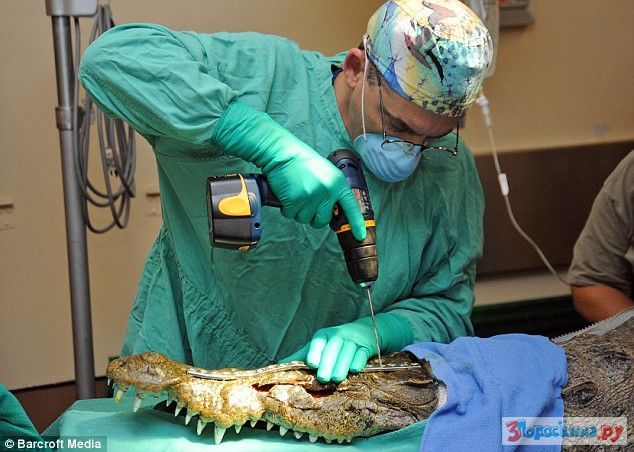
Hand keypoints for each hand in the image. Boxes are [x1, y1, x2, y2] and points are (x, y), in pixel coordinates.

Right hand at [212, 101, 365, 239]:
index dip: (356, 223)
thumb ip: (332, 190)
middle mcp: (327, 191)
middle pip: (322, 221)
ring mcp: (311, 197)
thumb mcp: (325, 172)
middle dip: (313, 216)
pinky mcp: (294, 200)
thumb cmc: (302, 162)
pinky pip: (290, 215)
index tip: (360, 235)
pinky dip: (286, 208)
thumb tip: (333, 210)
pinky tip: (287, 194)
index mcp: (337, 183)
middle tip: (306, 202)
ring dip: (297, 211)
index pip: (350, 207)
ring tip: (295, 193)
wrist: (282, 152)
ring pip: (304, 219)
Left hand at [281, 318, 378, 382]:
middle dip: (328, 364)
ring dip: (342, 365)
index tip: (311, 364)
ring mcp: (353, 340)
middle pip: (333, 348)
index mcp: (324, 335)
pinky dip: (359, 362)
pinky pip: (362, 354)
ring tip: (337, 378)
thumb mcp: (319, 346)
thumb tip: (279, 365)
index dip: (315, 352)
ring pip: (347, 352)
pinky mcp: (366, 346)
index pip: (318, 342)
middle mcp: (338, 335)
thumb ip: (301, 356)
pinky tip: (355, 369)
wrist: (363, 332)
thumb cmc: (335, 343)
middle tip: (323, 378)